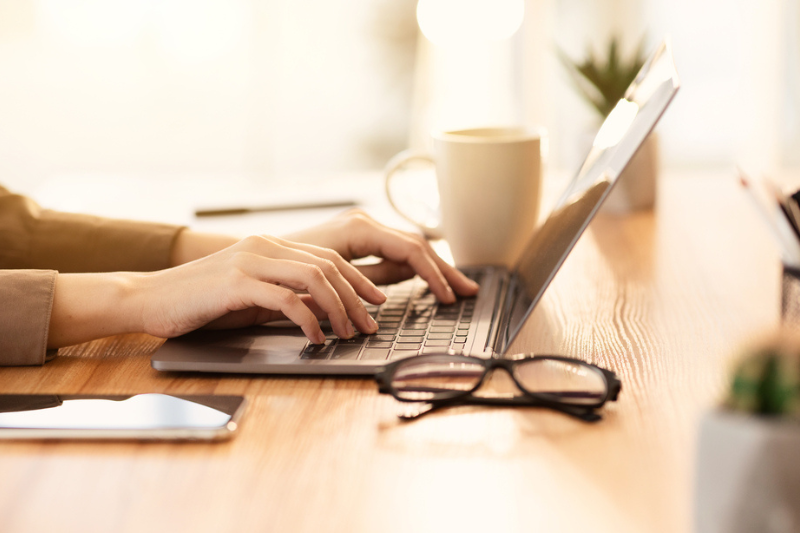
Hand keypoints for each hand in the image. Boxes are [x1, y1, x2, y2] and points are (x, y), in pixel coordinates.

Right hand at [49, 235, 387, 347]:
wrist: (148, 298)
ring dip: (338, 309)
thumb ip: (286, 296)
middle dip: (356, 297)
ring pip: (314, 279)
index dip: (358, 280)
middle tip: (370, 324)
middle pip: (328, 266)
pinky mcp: (236, 283)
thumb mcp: (250, 295)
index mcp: (270, 246)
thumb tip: (323, 310)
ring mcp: (251, 262)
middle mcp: (264, 247)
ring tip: (348, 333)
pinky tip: (315, 337)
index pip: (328, 258)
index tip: (376, 301)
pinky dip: (308, 319)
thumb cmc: (199, 301)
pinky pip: (286, 300)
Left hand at [282, 210, 478, 302]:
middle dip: (444, 269)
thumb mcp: (330, 280)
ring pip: (409, 246)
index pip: (411, 249)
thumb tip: (407, 280)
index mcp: (359, 229)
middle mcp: (363, 222)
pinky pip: (395, 250)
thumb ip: (371, 278)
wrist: (256, 260)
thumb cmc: (285, 272)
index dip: (435, 274)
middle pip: (417, 244)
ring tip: (457, 287)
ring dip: (434, 268)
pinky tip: (429, 280)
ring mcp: (362, 228)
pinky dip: (415, 266)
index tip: (449, 297)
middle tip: (469, 290)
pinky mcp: (358, 238)